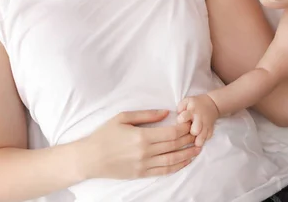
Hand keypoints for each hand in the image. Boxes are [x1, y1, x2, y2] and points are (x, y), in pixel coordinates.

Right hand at [78, 110, 199, 179]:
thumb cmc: (104, 135)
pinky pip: (164, 171)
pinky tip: (185, 161)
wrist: (89, 158)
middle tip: (198, 133)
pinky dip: (177, 166)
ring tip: (198, 148)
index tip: (190, 122)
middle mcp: (145, 152)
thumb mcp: (123, 118)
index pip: (171, 133)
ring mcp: (144, 165)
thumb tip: (166, 112)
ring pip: (172, 160)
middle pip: (175, 145)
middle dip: (189, 138)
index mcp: (142, 136)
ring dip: (188, 154)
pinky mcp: (141, 174)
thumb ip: (146, 114)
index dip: (184, 128)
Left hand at [177, 94, 219, 146]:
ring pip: (202, 137)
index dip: (180, 120)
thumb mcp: (187, 101)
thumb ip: (180, 107)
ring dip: (198, 140)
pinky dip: (203, 140)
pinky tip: (199, 139)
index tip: (180, 120)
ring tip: (194, 141)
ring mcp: (206, 125)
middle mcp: (199, 119)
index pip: (184, 117)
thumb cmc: (195, 104)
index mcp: (192, 111)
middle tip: (189, 132)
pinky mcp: (211, 129)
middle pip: (195, 130)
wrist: (212, 104)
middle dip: (191, 133)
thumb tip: (178, 114)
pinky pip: (208, 138)